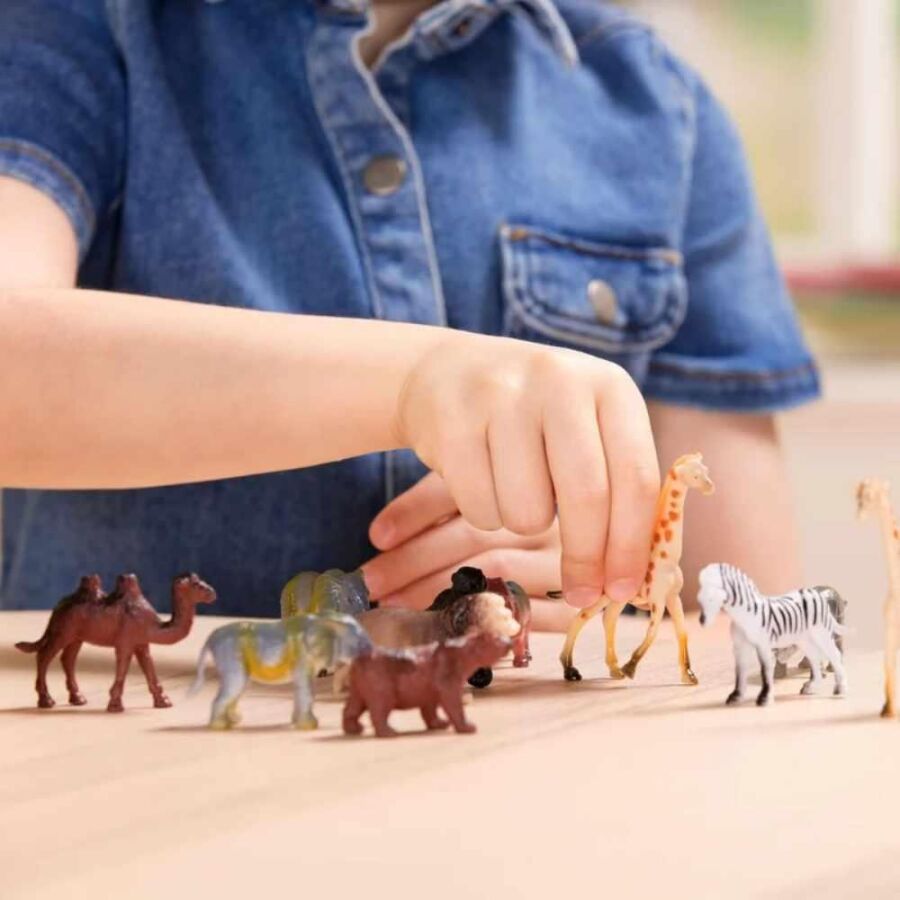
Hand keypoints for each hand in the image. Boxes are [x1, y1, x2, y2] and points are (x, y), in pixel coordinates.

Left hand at [361, 472, 578, 631]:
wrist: (623, 554)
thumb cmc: (542, 520)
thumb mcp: (494, 496)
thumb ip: (450, 499)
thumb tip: (380, 536)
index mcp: (525, 476)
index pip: (462, 488)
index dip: (415, 511)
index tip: (375, 536)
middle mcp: (549, 514)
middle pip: (475, 532)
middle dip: (413, 559)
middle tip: (370, 582)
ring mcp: (566, 558)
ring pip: (493, 570)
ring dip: (434, 591)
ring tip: (391, 606)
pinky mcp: (578, 602)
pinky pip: (522, 612)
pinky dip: (476, 620)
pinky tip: (439, 627)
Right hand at [392, 336, 658, 606]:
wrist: (448, 374)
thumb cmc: (532, 419)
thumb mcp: (585, 429)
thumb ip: (616, 487)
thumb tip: (630, 578)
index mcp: (609, 386)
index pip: (636, 476)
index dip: (632, 544)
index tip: (622, 590)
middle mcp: (560, 380)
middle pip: (587, 496)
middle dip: (585, 559)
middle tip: (580, 593)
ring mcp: (503, 396)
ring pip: (527, 512)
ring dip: (523, 523)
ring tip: (515, 491)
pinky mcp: (453, 420)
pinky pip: (479, 508)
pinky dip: (484, 513)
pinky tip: (481, 479)